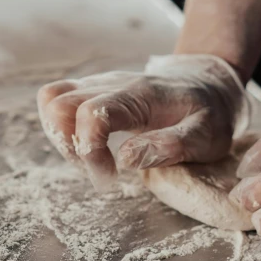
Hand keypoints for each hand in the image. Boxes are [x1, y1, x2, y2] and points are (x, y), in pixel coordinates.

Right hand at [36, 54, 249, 189]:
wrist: (206, 83)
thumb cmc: (208, 114)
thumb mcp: (206, 136)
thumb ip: (170, 146)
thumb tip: (126, 158)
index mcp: (139, 95)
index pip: (91, 113)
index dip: (90, 150)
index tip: (109, 177)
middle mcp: (111, 84)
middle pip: (58, 104)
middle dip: (70, 146)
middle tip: (100, 169)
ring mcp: (98, 84)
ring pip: (52, 101)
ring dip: (63, 137)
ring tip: (93, 158)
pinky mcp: (91, 90)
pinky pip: (57, 101)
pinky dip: (63, 129)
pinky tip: (90, 146)